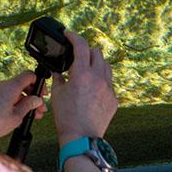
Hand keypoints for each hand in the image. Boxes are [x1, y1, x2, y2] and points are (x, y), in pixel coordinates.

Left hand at [0, 71, 47, 141]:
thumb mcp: (16, 116)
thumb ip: (29, 105)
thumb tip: (37, 99)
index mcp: (11, 86)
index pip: (29, 75)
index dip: (39, 83)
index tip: (42, 95)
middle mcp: (3, 84)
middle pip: (23, 84)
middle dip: (33, 96)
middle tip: (40, 110)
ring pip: (16, 91)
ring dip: (25, 101)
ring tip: (32, 115)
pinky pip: (8, 95)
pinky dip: (16, 102)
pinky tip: (20, 115)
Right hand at [49, 29, 116, 146]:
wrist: (81, 137)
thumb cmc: (67, 116)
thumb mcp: (57, 94)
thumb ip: (59, 78)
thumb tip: (59, 73)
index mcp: (82, 73)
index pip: (81, 45)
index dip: (74, 36)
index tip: (69, 35)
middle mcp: (98, 77)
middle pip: (96, 52)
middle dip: (85, 51)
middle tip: (76, 56)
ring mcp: (108, 88)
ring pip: (106, 66)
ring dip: (96, 63)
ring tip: (86, 71)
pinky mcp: (114, 99)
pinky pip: (109, 82)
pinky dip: (100, 80)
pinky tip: (92, 89)